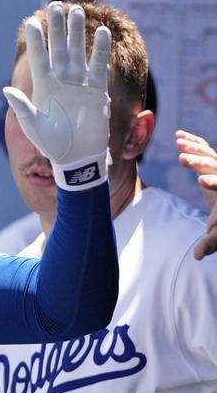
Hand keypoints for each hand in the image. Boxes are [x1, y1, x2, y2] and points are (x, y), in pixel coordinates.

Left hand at [4, 2, 110, 190]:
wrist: (77, 158)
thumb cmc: (52, 146)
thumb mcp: (34, 128)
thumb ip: (22, 108)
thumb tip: (5, 89)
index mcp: (43, 89)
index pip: (38, 59)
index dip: (35, 41)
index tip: (29, 21)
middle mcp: (61, 82)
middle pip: (58, 49)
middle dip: (56, 28)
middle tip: (53, 5)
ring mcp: (79, 84)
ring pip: (77, 52)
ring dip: (76, 33)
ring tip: (75, 11)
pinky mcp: (96, 90)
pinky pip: (98, 65)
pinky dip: (100, 49)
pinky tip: (100, 32)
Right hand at [175, 130, 216, 259]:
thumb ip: (210, 244)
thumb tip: (197, 256)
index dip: (213, 182)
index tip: (201, 180)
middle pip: (215, 166)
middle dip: (201, 161)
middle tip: (184, 156)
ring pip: (209, 154)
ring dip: (194, 147)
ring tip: (179, 141)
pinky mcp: (212, 163)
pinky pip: (203, 150)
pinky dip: (193, 143)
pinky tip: (179, 136)